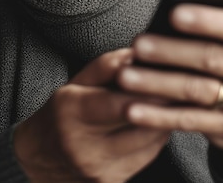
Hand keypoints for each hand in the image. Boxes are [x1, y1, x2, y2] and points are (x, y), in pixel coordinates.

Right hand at [13, 49, 169, 182]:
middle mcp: (86, 145)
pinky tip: (161, 122)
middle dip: (166, 103)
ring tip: (179, 100)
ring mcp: (100, 168)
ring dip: (167, 120)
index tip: (171, 75)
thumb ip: (104, 66)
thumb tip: (134, 53)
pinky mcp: (112, 182)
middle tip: (184, 84)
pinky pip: (147, 157)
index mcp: (74, 112)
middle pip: (140, 123)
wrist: (37, 161)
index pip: (121, 102)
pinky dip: (158, 137)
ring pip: (149, 143)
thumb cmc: (59, 115)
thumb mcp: (74, 83)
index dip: (150, 90)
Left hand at [117, 0, 222, 177]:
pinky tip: (132, 108)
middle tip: (139, 44)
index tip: (174, 14)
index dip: (208, 20)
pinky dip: (158, 116)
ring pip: (195, 91)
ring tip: (126, 75)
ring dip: (157, 83)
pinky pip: (187, 121)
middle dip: (171, 51)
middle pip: (212, 59)